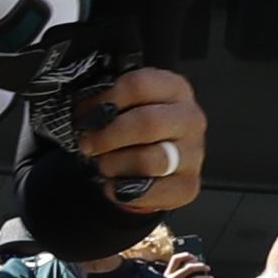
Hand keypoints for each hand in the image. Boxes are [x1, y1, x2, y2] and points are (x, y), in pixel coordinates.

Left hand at [69, 65, 204, 219]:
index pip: (138, 86)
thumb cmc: (138, 130)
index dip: (103, 101)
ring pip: (148, 160)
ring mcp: (193, 154)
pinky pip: (149, 192)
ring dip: (114, 164)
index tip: (84, 114)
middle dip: (108, 136)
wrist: (157, 165)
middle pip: (147, 123)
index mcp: (175, 89)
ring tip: (105, 164)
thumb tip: (87, 115)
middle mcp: (189, 119)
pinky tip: (117, 184)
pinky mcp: (187, 185)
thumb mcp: (128, 105)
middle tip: (87, 143)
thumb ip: (111, 103)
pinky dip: (123, 190)